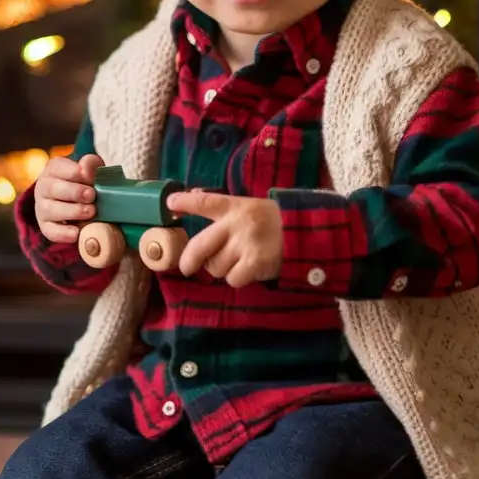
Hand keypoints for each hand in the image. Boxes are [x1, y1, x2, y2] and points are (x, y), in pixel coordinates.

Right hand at [34, 153, 103, 242]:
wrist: (80, 204)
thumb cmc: (86, 183)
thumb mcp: (91, 171)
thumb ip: (91, 165)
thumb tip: (86, 169)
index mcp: (53, 170)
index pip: (57, 167)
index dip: (73, 171)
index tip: (89, 177)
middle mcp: (44, 188)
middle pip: (52, 188)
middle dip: (74, 192)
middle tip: (91, 195)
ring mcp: (43, 208)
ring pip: (50, 209)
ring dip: (71, 211)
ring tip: (90, 212)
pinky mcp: (46, 226)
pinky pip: (50, 231)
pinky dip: (63, 233)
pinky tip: (77, 232)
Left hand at [167, 190, 282, 287]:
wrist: (307, 234)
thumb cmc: (274, 223)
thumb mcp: (251, 208)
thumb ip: (224, 210)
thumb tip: (190, 200)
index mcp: (235, 207)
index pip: (206, 202)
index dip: (186, 202)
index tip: (170, 203)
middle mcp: (236, 224)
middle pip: (199, 246)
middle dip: (188, 261)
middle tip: (187, 268)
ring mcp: (245, 243)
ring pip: (215, 267)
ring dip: (223, 269)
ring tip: (239, 262)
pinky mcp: (255, 262)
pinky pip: (232, 279)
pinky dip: (238, 279)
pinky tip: (250, 271)